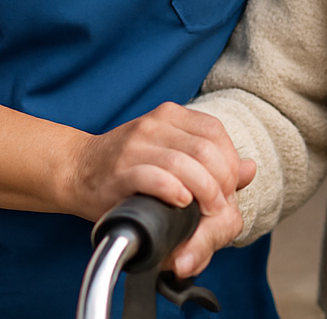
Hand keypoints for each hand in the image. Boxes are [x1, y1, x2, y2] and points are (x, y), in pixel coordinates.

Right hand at [67, 101, 255, 276]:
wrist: (76, 170)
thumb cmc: (129, 168)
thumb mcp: (172, 154)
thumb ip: (212, 161)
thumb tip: (249, 169)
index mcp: (171, 116)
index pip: (215, 132)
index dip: (228, 163)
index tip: (227, 190)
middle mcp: (154, 124)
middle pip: (206, 151)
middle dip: (220, 184)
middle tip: (218, 208)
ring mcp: (135, 145)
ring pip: (184, 164)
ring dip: (203, 193)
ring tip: (203, 212)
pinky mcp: (120, 171)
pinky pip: (154, 177)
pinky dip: (173, 191)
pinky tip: (180, 203)